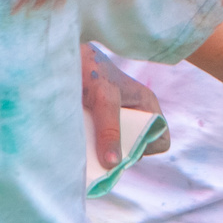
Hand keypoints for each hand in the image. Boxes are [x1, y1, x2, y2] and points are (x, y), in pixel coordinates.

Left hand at [83, 44, 161, 168]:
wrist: (62, 58)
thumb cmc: (91, 69)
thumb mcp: (103, 97)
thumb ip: (109, 128)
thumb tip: (113, 164)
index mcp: (146, 106)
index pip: (160, 140)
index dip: (146, 148)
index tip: (124, 145)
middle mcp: (133, 117)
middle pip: (135, 150)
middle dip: (119, 154)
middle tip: (99, 148)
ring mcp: (113, 123)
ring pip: (114, 151)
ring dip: (100, 153)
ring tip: (84, 143)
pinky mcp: (94, 127)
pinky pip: (96, 148)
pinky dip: (88, 149)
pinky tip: (76, 142)